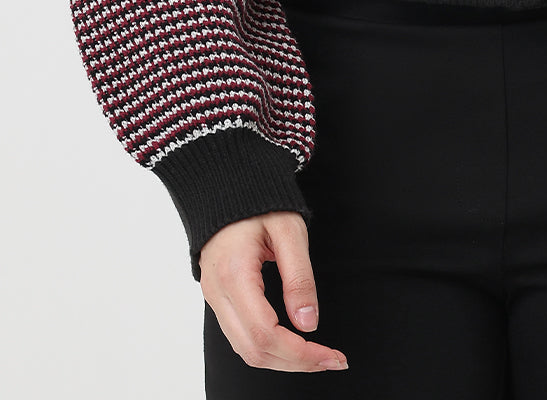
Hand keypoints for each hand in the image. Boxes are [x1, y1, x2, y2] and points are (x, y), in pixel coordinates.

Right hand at [200, 211, 348, 372]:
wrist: (227, 183)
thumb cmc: (260, 201)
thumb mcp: (289, 231)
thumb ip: (300, 277)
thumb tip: (309, 324)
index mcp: (234, 275)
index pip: (265, 334)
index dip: (299, 353)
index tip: (331, 354)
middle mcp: (217, 292)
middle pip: (253, 351)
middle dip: (295, 363)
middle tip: (332, 359)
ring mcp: (213, 297)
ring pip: (245, 350)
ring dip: (282, 360)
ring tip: (317, 355)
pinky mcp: (218, 298)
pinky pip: (240, 336)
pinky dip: (268, 348)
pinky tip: (293, 343)